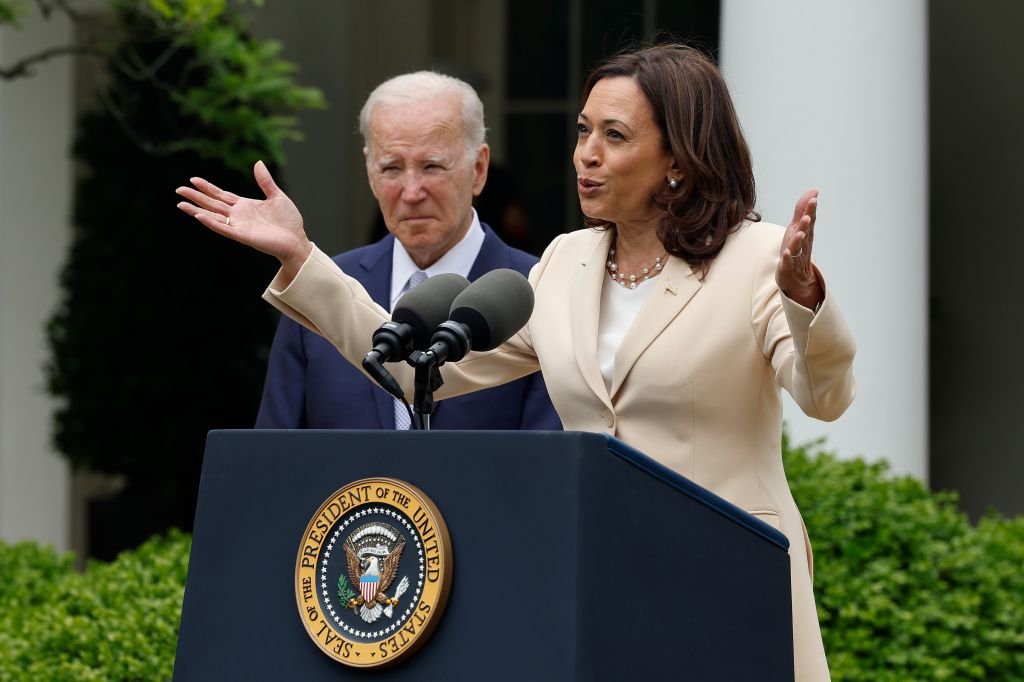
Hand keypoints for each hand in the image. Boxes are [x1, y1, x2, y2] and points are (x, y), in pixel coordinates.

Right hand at [176, 160, 312, 274]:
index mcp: (244, 205)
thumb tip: (258, 163)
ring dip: (197, 210)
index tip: (193, 179)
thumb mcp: (277, 196)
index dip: (207, 187)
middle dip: (196, 197)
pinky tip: (200, 216)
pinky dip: (211, 223)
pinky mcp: (243, 236)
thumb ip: (265, 181)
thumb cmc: (289, 221)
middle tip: (179, 190)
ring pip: (213, 217)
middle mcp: (238, 215)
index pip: (221, 195)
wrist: (297, 240)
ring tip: (181, 204)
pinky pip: (224, 229)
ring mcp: (239, 226)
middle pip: (212, 204)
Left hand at [776, 187, 823, 309]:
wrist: (796, 277)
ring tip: (799, 233)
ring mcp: (795, 256)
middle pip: (805, 232)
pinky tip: (786, 253)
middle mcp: (802, 244)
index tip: (814, 198)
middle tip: (808, 215)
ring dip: (798, 240)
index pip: (808, 220)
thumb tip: (814, 190)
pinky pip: (788, 262)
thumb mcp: (798, 227)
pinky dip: (788, 258)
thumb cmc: (796, 248)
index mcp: (804, 233)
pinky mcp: (787, 267)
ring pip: (797, 247)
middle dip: (806, 224)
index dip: (810, 210)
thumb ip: (803, 209)